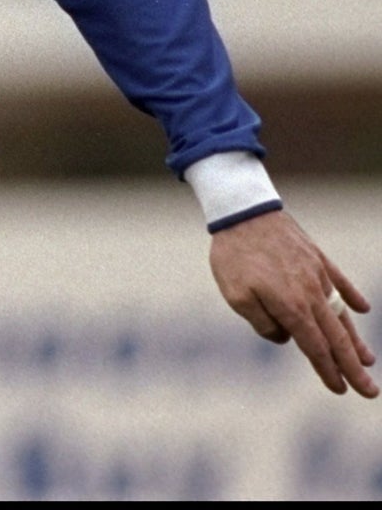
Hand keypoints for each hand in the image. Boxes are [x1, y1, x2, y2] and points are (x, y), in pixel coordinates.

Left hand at [210, 209, 376, 397]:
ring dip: (355, 339)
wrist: (244, 211)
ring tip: (368, 361)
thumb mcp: (236, 296)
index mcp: (291, 306)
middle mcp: (311, 294)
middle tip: (371, 392)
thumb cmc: (234, 255)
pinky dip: (352, 296)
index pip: (315, 347)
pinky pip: (339, 280)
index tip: (341, 390)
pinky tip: (363, 309)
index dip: (328, 370)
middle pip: (336, 338)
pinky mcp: (316, 256)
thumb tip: (284, 337)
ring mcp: (317, 274)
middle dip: (353, 367)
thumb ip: (261, 323)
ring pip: (341, 314)